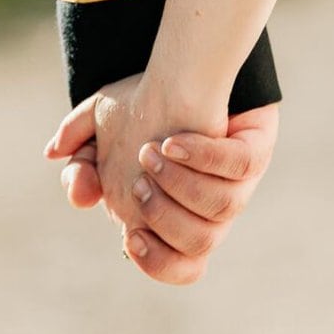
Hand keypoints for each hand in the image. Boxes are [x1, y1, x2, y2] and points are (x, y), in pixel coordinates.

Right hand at [45, 80, 278, 284]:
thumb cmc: (141, 107)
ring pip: (223, 208)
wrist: (181, 67)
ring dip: (181, 184)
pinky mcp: (254, 147)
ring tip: (152, 152)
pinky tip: (174, 142)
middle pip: (199, 245)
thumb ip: (80, 163)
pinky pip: (240, 163)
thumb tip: (78, 195)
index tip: (129, 237)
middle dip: (163, 218)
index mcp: (177, 216)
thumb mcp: (98, 131)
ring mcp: (237, 179)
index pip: (179, 266)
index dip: (157, 261)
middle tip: (138, 182)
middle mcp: (211, 206)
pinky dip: (206, 156)